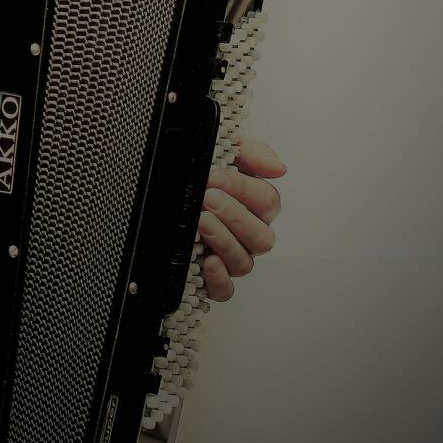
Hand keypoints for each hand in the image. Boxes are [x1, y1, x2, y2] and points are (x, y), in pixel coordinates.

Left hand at [196, 138, 284, 299]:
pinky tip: (208, 262)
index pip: (267, 202)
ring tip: (201, 220)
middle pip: (261, 236)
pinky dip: (219, 280)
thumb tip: (278, 168)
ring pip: (244, 262)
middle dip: (234, 215)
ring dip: (224, 241)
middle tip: (207, 198)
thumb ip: (253, 154)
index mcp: (257, 206)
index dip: (243, 189)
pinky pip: (225, 290)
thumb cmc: (202, 171)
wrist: (165, 188)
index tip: (214, 176)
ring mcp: (231, 258)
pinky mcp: (211, 278)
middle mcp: (248, 235)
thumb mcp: (226, 151)